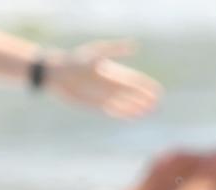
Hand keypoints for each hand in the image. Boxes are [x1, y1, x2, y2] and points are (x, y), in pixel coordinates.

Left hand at [45, 40, 161, 118]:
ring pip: (126, 104)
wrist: (57, 74)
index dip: (147, 86)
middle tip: (158, 105)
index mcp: (114, 72)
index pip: (135, 80)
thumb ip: (115, 50)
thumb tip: (135, 46)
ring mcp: (105, 95)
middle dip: (146, 99)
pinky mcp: (97, 105)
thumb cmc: (75, 60)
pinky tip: (133, 117)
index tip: (158, 91)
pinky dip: (123, 113)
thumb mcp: (96, 53)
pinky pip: (113, 111)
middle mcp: (112, 85)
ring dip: (137, 108)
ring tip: (149, 112)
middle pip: (134, 94)